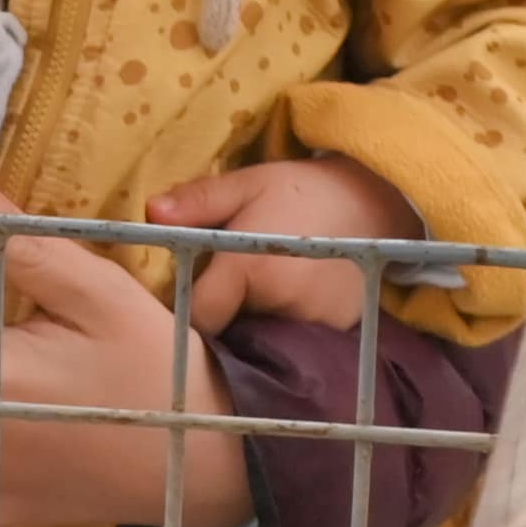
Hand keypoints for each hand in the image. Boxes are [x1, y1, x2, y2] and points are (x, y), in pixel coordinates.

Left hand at [141, 155, 418, 332]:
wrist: (375, 198)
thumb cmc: (301, 190)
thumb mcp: (248, 185)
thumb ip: (199, 201)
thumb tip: (150, 212)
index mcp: (252, 267)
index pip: (200, 317)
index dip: (187, 314)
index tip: (186, 302)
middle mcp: (284, 302)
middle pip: (230, 333)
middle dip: (221, 320)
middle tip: (223, 296)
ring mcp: (316, 321)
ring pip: (262, 339)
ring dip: (253, 326)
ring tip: (258, 298)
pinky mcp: (339, 330)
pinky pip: (295, 342)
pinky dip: (284, 329)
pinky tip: (285, 305)